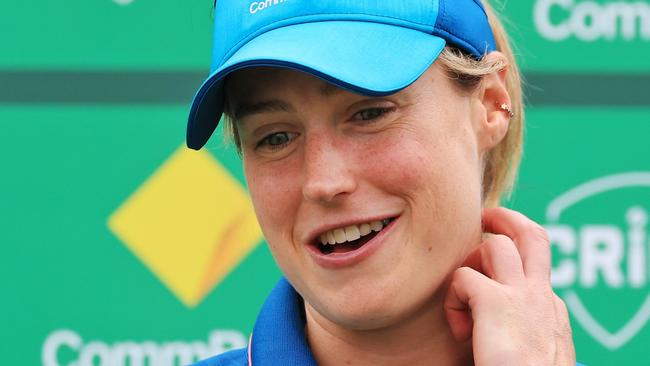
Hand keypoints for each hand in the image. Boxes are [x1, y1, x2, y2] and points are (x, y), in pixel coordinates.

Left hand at [444, 207, 575, 365]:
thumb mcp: (528, 348)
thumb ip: (517, 324)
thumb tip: (490, 315)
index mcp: (550, 308)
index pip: (534, 262)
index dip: (506, 263)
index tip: (485, 279)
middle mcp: (542, 296)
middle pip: (532, 233)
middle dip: (504, 217)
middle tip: (483, 218)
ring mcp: (523, 296)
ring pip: (493, 244)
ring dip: (470, 265)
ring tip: (464, 303)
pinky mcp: (497, 303)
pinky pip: (463, 277)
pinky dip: (452, 300)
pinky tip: (459, 330)